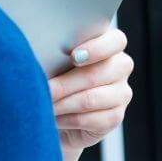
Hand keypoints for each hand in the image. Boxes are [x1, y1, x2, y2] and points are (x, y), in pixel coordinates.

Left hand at [49, 29, 133, 150]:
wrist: (61, 110)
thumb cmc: (56, 75)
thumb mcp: (55, 59)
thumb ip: (56, 53)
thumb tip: (40, 56)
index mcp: (109, 44)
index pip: (115, 41)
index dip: (96, 48)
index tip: (73, 56)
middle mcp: (120, 66)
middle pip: (95, 74)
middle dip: (63, 84)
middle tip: (43, 89)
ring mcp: (121, 93)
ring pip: (89, 99)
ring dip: (61, 104)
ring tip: (43, 103)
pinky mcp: (115, 116)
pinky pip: (88, 119)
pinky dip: (66, 119)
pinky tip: (53, 118)